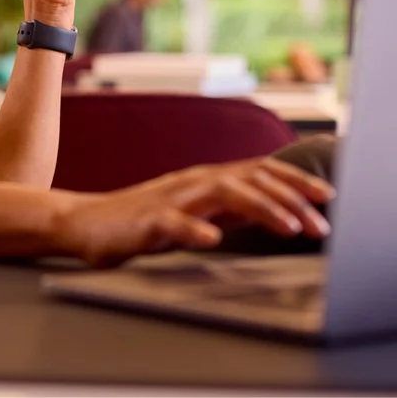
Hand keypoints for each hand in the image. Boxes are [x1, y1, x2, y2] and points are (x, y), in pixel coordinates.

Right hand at [54, 157, 333, 266]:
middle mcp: (190, 182)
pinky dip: (194, 229)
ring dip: (258, 207)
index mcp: (203, 179)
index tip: (326, 196)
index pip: (256, 170)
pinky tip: (212, 238)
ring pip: (219, 192)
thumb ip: (226, 204)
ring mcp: (168, 199)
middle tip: (320, 223)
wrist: (83, 222)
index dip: (293, 180)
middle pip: (247, 177)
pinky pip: (172, 223)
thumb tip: (273, 207)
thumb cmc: (139, 220)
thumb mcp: (192, 210)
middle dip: (289, 197)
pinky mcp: (145, 221)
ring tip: (287, 226)